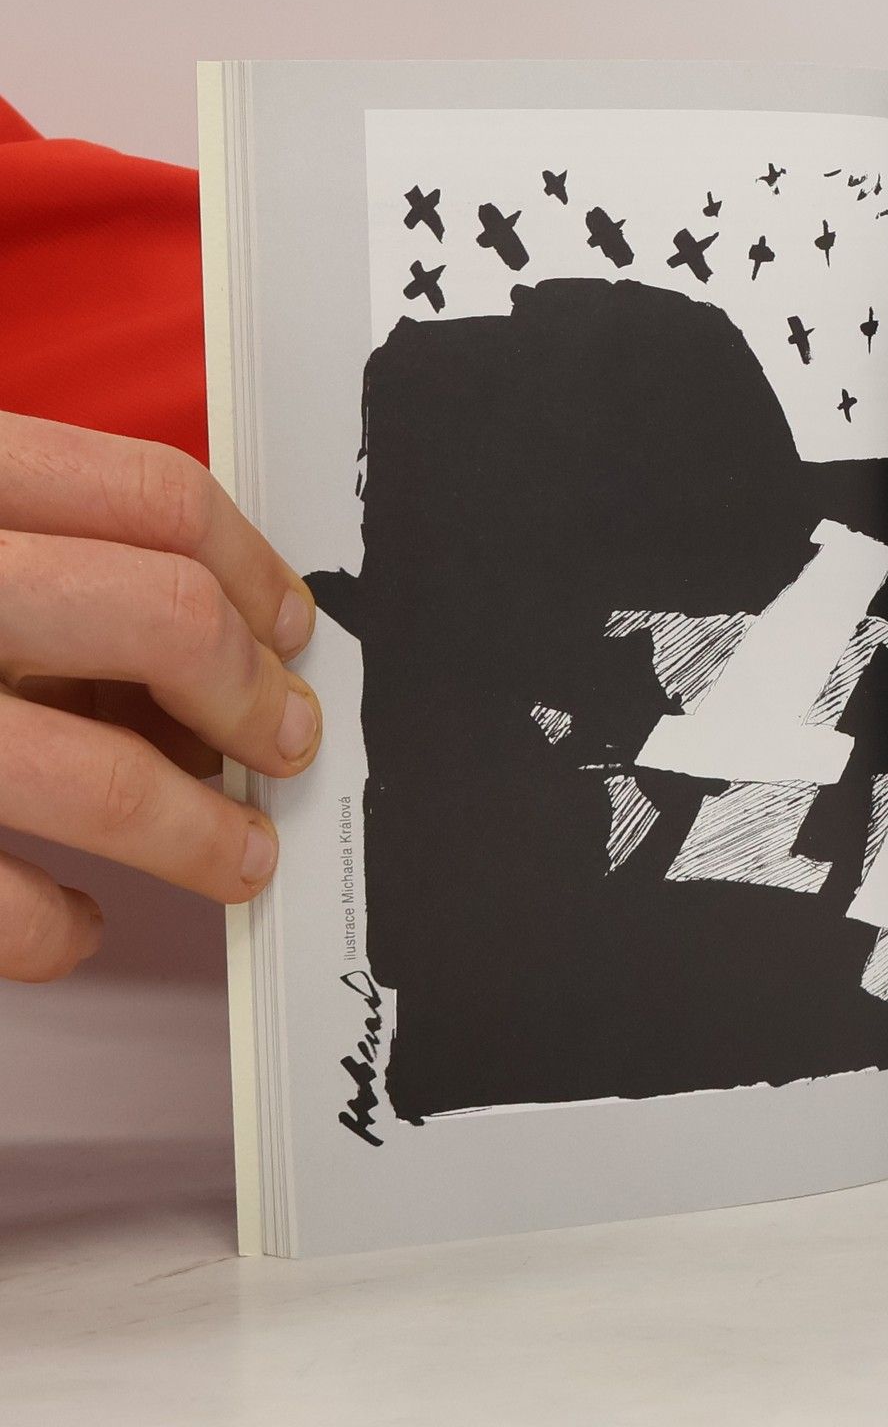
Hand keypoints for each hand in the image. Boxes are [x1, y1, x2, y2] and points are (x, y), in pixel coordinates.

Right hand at [0, 412, 321, 980]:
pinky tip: (73, 922)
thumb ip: (50, 564)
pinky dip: (53, 930)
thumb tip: (219, 652)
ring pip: (103, 778)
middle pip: (164, 618)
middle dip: (255, 697)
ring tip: (242, 858)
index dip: (256, 569)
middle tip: (290, 745)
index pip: (154, 497)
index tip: (298, 630)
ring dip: (202, 836)